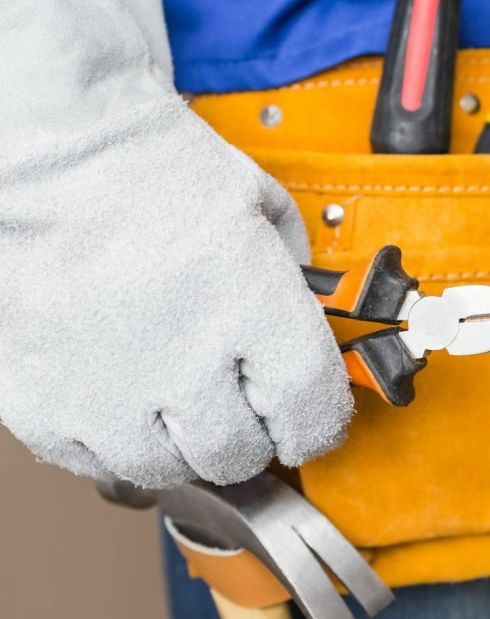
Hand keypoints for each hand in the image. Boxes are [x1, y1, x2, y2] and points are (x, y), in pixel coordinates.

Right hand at [0, 0, 352, 487]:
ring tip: (169, 395)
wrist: (45, 148)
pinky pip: (98, 465)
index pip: (312, 414)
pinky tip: (118, 396)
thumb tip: (306, 321)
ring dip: (180, 444)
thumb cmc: (144, 164)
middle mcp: (182, 359)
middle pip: (241, 456)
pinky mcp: (44, 405)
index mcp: (249, 304)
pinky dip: (115, 443)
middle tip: (233, 400)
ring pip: (169, 471)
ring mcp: (108, 391)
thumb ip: (295, 270)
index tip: (306, 420)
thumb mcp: (256, 200)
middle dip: (247, 433)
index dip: (316, 424)